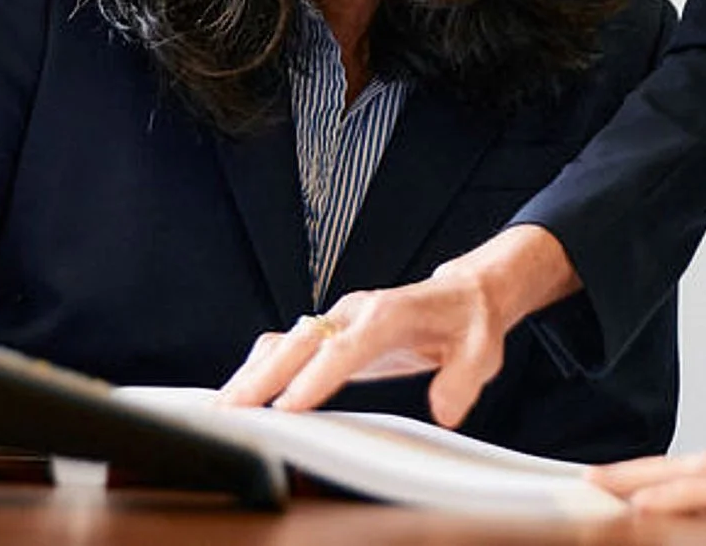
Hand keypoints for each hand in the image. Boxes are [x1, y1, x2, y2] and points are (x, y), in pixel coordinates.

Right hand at [217, 224, 577, 428]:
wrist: (464, 296)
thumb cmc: (469, 324)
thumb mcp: (482, 352)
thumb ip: (462, 380)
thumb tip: (445, 408)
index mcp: (390, 313)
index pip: (347, 347)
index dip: (318, 377)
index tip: (290, 407)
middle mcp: (356, 311)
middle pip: (302, 341)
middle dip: (266, 376)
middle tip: (235, 410)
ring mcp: (338, 319)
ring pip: (286, 342)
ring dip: (254, 373)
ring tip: (223, 408)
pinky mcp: (330, 331)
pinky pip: (286, 346)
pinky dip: (260, 367)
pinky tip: (241, 392)